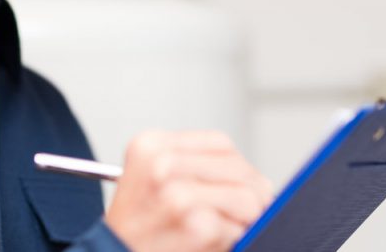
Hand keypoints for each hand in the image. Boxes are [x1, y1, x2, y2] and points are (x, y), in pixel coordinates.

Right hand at [105, 131, 273, 251]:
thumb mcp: (149, 180)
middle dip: (250, 196)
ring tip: (219, 231)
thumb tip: (252, 178)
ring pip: (246, 198)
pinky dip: (229, 241)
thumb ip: (192, 167)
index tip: (239, 186)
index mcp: (150, 145)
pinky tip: (204, 245)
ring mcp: (179, 196)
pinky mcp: (196, 226)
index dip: (237, 168)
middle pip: (239, 170)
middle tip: (242, 215)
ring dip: (242, 221)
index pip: (220, 144)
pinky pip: (238, 229)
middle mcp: (162, 165)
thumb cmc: (133, 229)